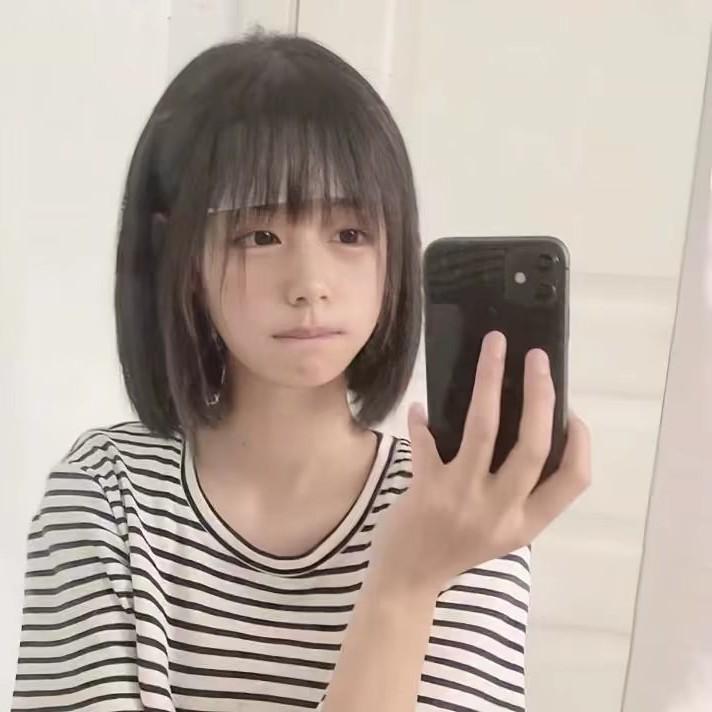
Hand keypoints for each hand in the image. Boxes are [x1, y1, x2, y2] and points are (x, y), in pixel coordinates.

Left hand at [367, 330, 590, 600]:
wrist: (407, 580)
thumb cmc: (457, 548)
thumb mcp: (499, 529)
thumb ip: (515, 490)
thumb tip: (518, 420)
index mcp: (526, 523)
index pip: (573, 481)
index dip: (580, 443)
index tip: (574, 413)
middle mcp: (500, 514)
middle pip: (532, 445)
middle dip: (539, 394)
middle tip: (537, 358)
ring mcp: (462, 500)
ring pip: (484, 429)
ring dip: (488, 380)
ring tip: (494, 347)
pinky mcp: (427, 491)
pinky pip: (427, 442)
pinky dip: (423, 421)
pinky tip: (421, 408)